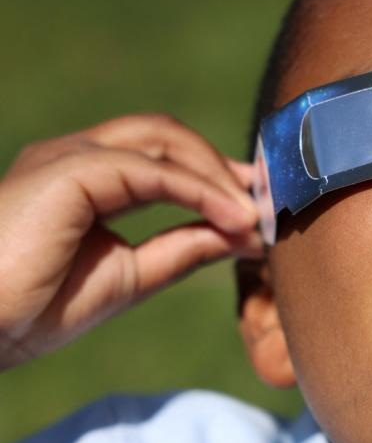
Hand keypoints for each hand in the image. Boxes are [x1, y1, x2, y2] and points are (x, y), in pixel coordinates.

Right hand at [0, 114, 261, 368]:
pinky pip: (152, 170)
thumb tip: (240, 232)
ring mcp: (70, 157)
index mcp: (86, 177)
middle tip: (268, 198)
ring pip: (164, 142)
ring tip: (255, 213)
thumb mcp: (129, 276)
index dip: (216, 174)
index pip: (164, 155)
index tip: (257, 204)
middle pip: (168, 135)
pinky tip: (232, 218)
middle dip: (224, 164)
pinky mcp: (69, 170)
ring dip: (218, 175)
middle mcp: (77, 156)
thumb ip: (182, 248)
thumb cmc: (33, 308)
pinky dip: (200, 191)